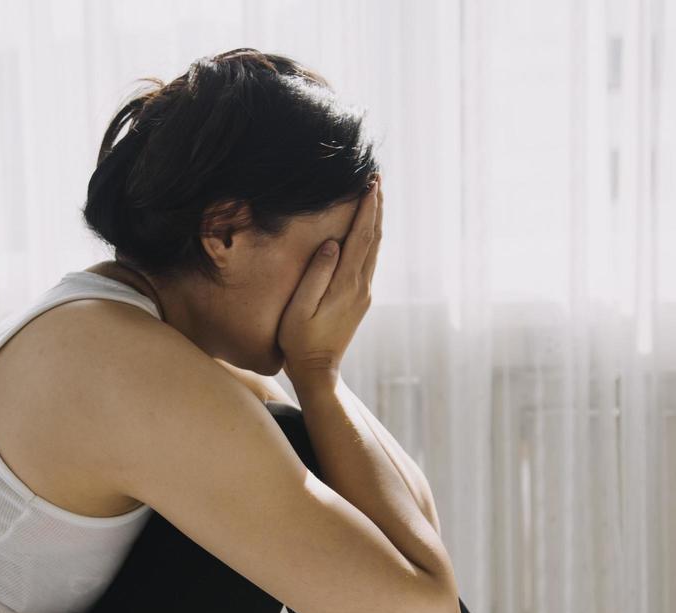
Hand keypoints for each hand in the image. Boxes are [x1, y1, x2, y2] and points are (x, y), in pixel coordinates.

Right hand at [278, 174, 382, 380]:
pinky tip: (367, 230)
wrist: (317, 371)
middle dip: (375, 207)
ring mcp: (363, 293)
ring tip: (374, 196)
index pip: (361, 237)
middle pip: (374, 238)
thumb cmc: (300, 340)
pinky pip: (370, 260)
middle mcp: (361, 286)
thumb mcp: (300, 309)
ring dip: (375, 220)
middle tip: (376, 178)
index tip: (370, 183)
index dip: (366, 208)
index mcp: (346, 284)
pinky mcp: (361, 299)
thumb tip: (333, 243)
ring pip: (375, 248)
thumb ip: (316, 275)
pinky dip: (371, 238)